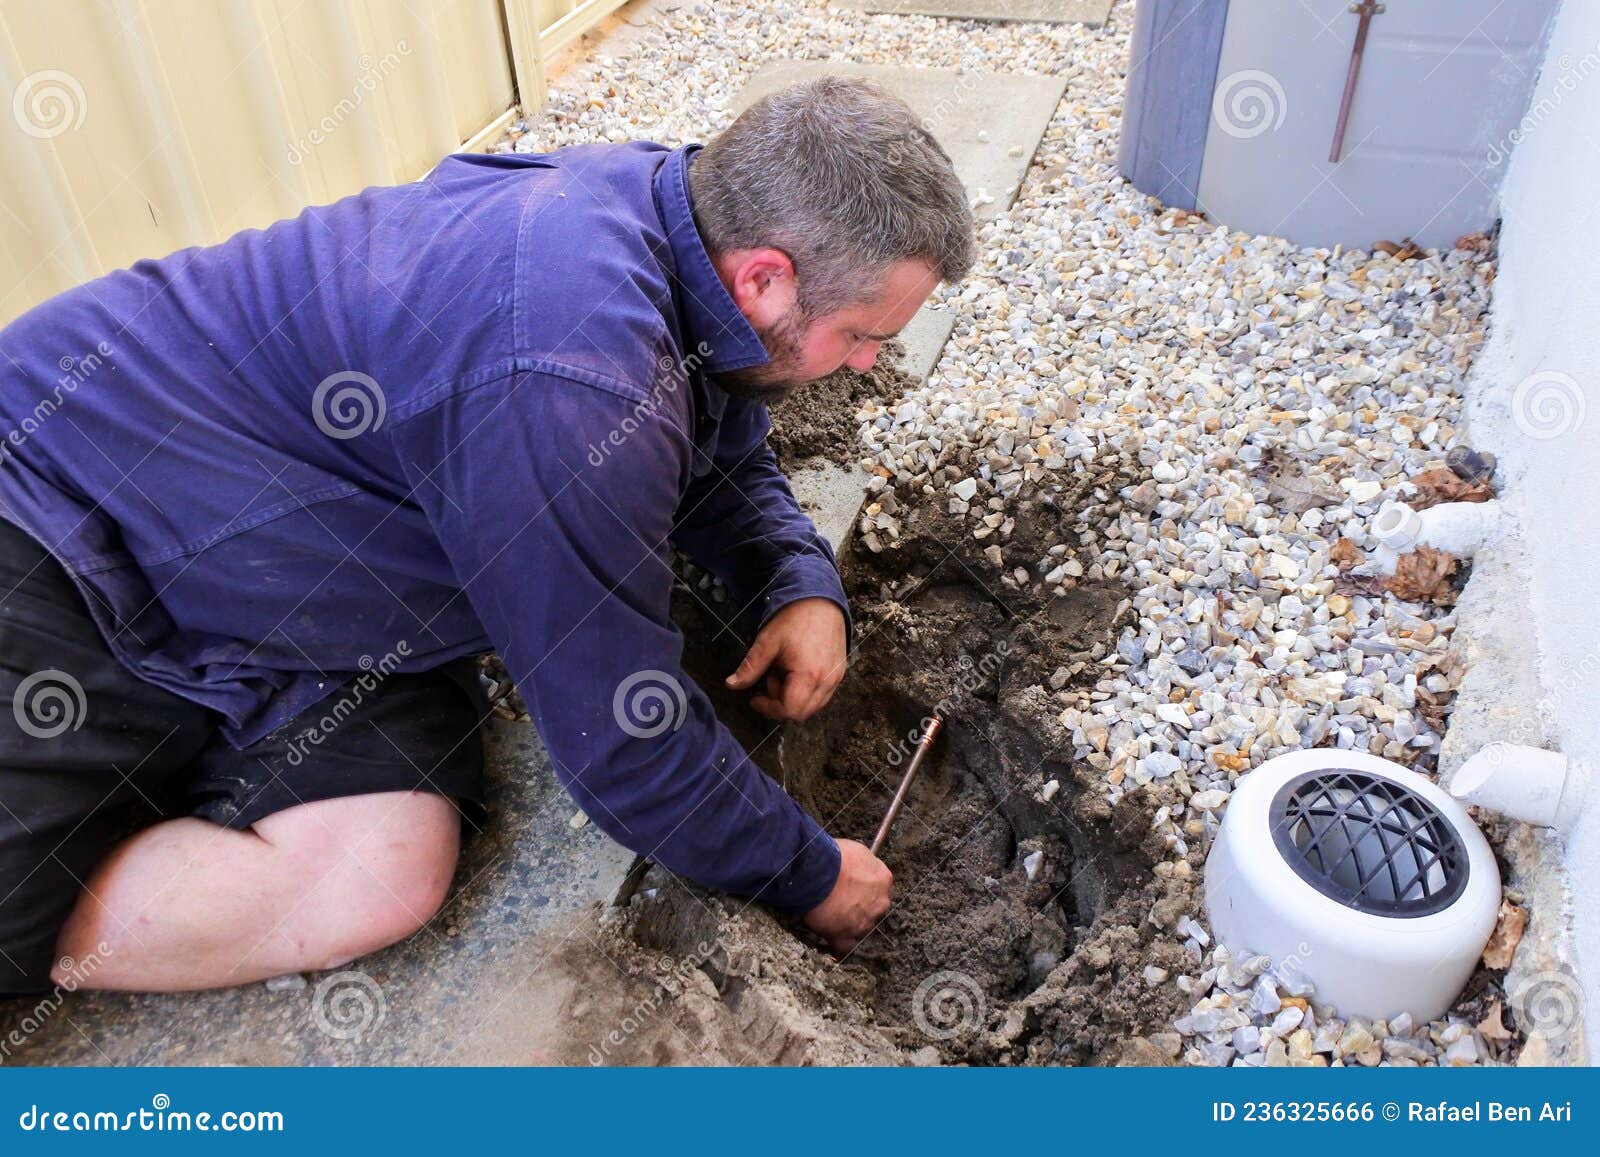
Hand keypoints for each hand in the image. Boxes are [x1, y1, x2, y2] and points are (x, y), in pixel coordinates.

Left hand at [725, 597, 846, 721]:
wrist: (821, 600)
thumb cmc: (794, 618)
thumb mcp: (767, 642)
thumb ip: (750, 667)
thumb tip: (731, 684)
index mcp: (808, 675)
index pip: (789, 710)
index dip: (769, 708)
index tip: (755, 697)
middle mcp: (826, 681)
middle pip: (801, 713)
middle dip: (780, 703)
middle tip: (771, 679)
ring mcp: (836, 678)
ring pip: (813, 706)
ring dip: (794, 698)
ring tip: (784, 673)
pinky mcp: (839, 673)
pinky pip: (822, 695)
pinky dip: (807, 692)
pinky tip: (797, 671)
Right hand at [803, 839, 891, 953]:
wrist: (818, 874)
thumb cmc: (834, 857)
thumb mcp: (857, 850)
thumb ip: (864, 863)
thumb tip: (858, 866)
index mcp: (883, 880)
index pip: (879, 886)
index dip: (864, 886)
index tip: (852, 885)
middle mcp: (879, 903)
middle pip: (873, 909)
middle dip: (859, 907)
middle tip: (840, 900)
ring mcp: (864, 922)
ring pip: (860, 927)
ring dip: (848, 924)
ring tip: (829, 916)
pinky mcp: (846, 937)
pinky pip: (845, 946)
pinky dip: (838, 942)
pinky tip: (830, 936)